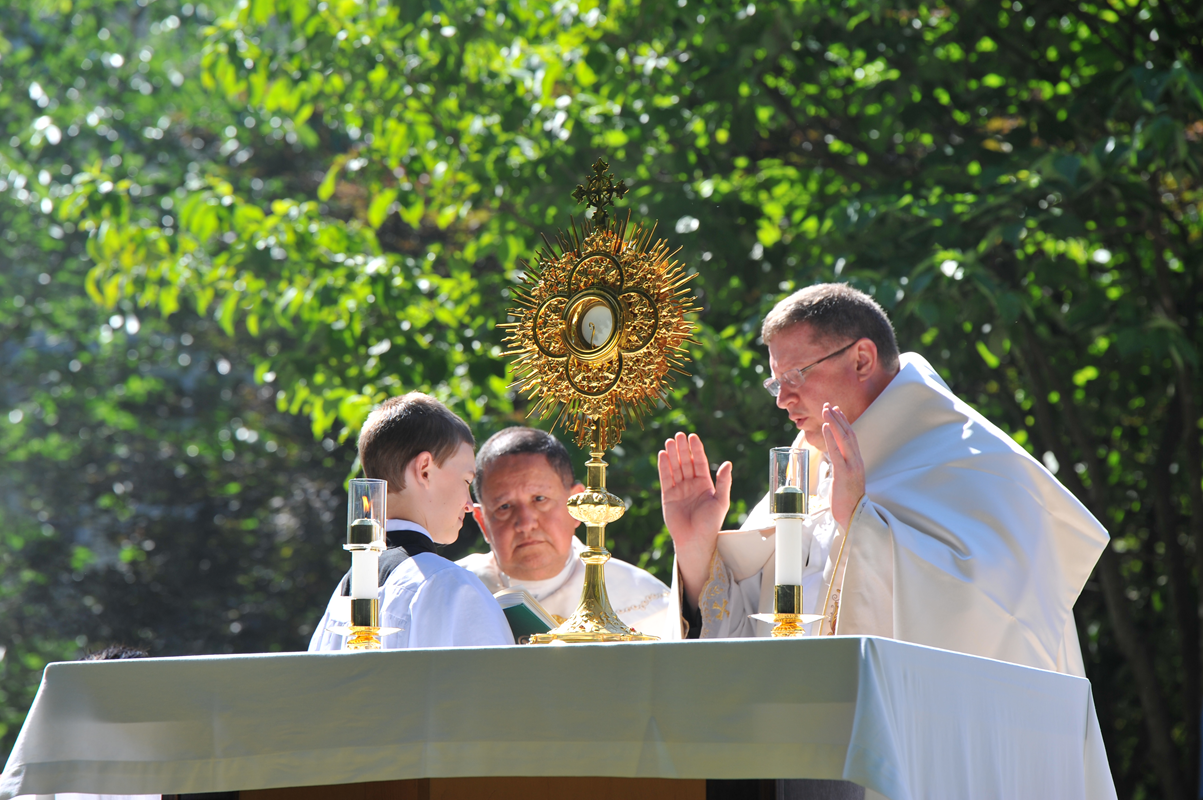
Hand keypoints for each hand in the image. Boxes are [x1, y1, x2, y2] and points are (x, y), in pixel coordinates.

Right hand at [658, 432, 731, 608]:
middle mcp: (691, 484)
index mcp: (705, 484)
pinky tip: (662, 455)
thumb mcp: (721, 501)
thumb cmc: (711, 523)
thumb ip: (724, 482)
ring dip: (672, 455)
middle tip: (679, 435)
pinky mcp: (668, 496)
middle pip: (686, 462)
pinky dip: (663, 467)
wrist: (695, 540)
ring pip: (675, 468)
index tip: (693, 437)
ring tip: (669, 442)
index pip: (700, 462)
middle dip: (682, 449)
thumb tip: (727, 463)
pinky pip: (665, 478)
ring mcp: (679, 489)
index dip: (696, 450)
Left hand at [822, 404, 864, 529]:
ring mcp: (851, 467)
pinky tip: (825, 427)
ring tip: (826, 410)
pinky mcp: (844, 474)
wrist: (855, 517)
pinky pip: (836, 452)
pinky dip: (830, 438)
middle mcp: (856, 461)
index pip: (851, 437)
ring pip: (844, 439)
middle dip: (838, 418)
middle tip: (828, 404)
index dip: (844, 423)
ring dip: (834, 422)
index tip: (836, 410)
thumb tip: (833, 459)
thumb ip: (841, 467)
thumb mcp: (845, 479)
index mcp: (857, 462)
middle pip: (848, 434)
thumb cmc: (848, 501)